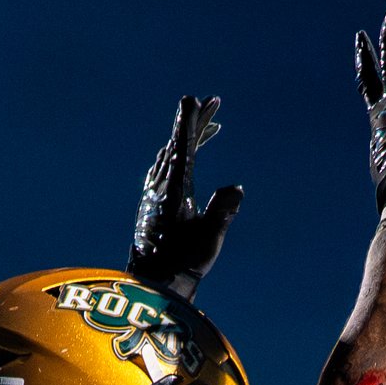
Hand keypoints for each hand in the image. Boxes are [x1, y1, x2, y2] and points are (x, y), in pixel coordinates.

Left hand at [130, 95, 242, 300]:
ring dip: (186, 139)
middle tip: (212, 103)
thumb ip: (223, 212)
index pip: (182, 146)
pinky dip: (174, 156)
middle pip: (177, 145)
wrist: (153, 286)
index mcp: (175, 189)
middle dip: (194, 123)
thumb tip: (235, 188)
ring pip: (169, 156)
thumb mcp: (209, 240)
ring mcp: (152, 196)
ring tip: (205, 128)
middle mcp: (160, 188)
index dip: (189, 122)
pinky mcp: (150, 206)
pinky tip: (176, 157)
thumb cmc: (182, 265)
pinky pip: (162, 170)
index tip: (193, 98)